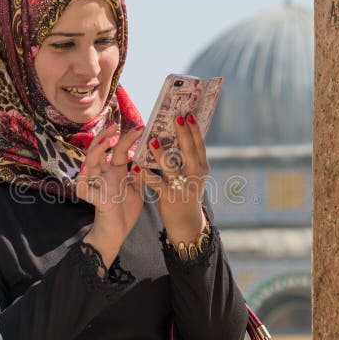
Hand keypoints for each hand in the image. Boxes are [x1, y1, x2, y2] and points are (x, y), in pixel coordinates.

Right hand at [76, 124, 145, 267]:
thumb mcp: (138, 191)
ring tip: (105, 142)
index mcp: (116, 173)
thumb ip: (141, 175)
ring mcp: (97, 186)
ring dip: (96, 152)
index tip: (140, 127)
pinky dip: (83, 179)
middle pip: (99, 151)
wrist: (116, 235)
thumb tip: (150, 157)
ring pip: (89, 164)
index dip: (128, 139)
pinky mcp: (94, 200)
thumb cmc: (124, 213)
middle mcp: (104, 176)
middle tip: (115, 126)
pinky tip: (88, 169)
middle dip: (105, 137)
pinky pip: (82, 187)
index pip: (120, 151)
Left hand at [137, 113, 207, 243]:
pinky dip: (146, 176)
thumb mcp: (192, 177)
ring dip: (161, 154)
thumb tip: (181, 135)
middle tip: (177, 118)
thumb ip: (188, 160)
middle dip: (183, 134)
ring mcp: (183, 187)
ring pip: (171, 168)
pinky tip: (137, 167)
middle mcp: (195, 177)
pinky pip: (156, 184)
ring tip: (151, 140)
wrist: (187, 224)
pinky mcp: (169, 197)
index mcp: (201, 169)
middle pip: (189, 152)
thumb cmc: (186, 195)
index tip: (189, 114)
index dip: (195, 130)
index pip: (199, 146)